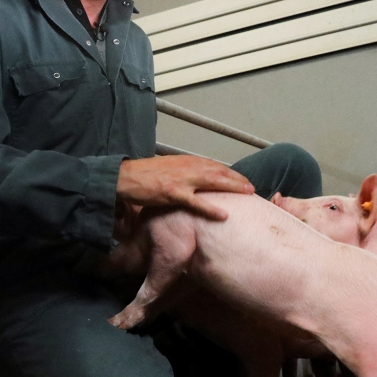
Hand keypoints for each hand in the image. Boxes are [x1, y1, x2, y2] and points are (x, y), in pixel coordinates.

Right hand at [117, 155, 253, 220]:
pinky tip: (224, 215)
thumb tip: (199, 180)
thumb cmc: (146, 175)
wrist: (125, 177)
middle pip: (219, 171)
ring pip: (213, 182)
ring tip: (248, 193)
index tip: (242, 179)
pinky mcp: (172, 193)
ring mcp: (181, 180)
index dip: (231, 172)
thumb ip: (185, 172)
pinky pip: (196, 202)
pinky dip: (211, 208)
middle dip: (237, 178)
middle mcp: (187, 167)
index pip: (214, 165)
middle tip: (252, 187)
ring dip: (232, 186)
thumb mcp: (170, 169)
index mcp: (187, 161)